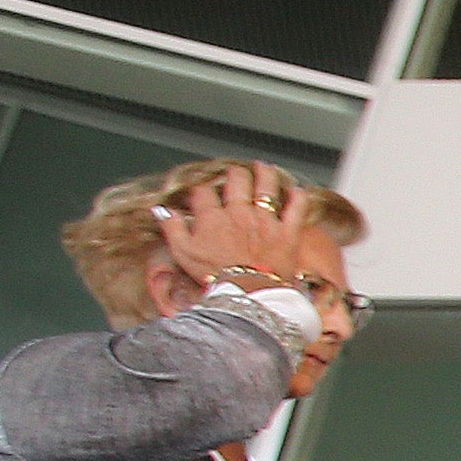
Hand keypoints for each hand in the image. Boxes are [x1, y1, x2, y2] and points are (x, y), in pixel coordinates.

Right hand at [154, 160, 310, 293]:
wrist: (248, 293)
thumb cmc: (215, 276)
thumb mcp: (184, 254)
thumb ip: (172, 229)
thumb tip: (163, 211)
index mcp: (213, 217)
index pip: (204, 192)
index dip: (201, 190)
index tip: (202, 194)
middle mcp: (240, 212)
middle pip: (237, 180)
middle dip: (235, 174)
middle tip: (235, 174)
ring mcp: (265, 220)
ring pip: (267, 187)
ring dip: (265, 174)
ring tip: (264, 167)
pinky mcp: (287, 232)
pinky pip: (297, 208)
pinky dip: (298, 197)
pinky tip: (297, 190)